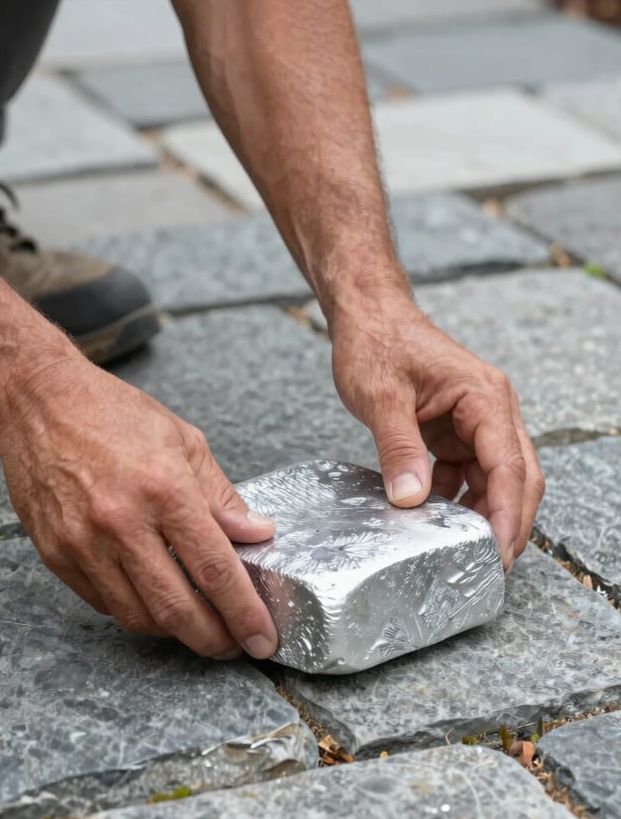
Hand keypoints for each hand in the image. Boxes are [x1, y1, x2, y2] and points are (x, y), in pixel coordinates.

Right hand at [0, 355, 277, 659]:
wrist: (38, 403)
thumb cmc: (112, 413)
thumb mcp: (183, 440)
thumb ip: (220, 494)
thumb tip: (256, 533)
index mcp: (164, 489)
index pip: (214, 569)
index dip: (244, 611)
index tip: (262, 637)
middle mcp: (121, 523)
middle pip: (176, 608)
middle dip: (213, 639)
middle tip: (234, 645)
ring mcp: (83, 543)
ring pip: (137, 616)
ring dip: (173, 631)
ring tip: (198, 624)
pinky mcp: (56, 554)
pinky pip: (103, 603)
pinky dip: (134, 610)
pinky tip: (153, 599)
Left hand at [329, 292, 544, 569]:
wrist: (366, 315)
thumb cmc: (376, 342)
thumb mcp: (381, 397)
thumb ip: (398, 448)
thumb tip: (412, 499)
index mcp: (484, 398)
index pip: (508, 466)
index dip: (506, 514)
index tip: (497, 554)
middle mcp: (489, 410)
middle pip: (515, 477)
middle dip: (505, 521)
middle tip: (484, 566)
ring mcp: (473, 420)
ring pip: (492, 478)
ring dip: (480, 512)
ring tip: (458, 549)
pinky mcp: (453, 428)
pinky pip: (465, 471)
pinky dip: (455, 496)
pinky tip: (434, 518)